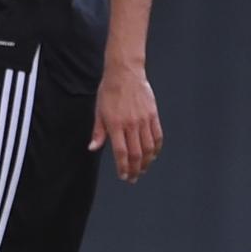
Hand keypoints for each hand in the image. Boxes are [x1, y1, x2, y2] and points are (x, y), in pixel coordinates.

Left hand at [89, 62, 161, 182]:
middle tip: (133, 177)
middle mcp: (131, 124)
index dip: (123, 167)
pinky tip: (153, 155)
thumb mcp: (98, 111)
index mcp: (115, 124)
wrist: (125, 73)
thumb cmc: (109, 91)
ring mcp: (144, 120)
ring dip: (146, 162)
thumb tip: (93, 147)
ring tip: (142, 169)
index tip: (123, 176)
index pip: (121, 152)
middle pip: (136, 153)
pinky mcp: (153, 115)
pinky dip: (156, 148)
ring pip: (149, 148)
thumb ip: (98, 132)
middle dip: (135, 169)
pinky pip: (157, 136)